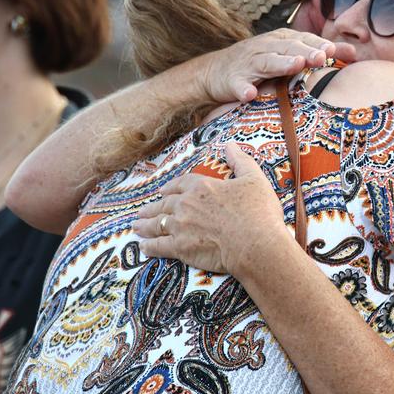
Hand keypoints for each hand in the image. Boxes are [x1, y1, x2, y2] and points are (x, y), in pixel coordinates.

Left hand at [137, 143, 290, 272]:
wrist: (256, 244)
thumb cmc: (258, 212)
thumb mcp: (254, 178)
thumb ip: (240, 160)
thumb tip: (230, 144)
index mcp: (202, 186)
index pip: (180, 183)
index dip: (170, 187)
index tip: (163, 191)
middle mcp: (186, 204)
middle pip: (164, 204)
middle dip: (152, 207)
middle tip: (142, 211)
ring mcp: (180, 226)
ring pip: (157, 223)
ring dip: (145, 225)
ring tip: (136, 226)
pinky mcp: (180, 248)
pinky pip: (158, 246)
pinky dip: (149, 246)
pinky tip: (143, 246)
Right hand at [201, 29, 356, 103]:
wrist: (214, 72)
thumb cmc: (258, 64)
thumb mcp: (287, 56)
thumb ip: (317, 54)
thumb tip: (353, 54)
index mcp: (280, 41)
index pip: (304, 39)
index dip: (319, 43)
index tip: (336, 51)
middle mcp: (265, 47)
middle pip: (288, 47)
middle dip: (306, 50)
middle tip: (323, 56)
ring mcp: (248, 63)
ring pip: (266, 61)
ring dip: (281, 63)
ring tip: (295, 65)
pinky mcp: (232, 80)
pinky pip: (238, 84)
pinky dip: (244, 88)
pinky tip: (250, 94)